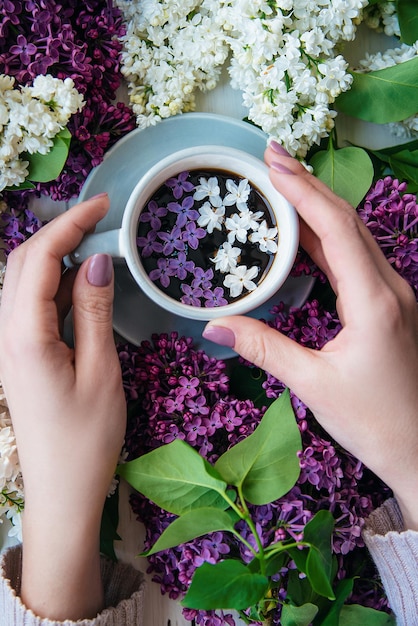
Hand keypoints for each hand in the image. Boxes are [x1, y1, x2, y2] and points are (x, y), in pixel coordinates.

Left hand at [0, 195, 125, 618]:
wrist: (61, 489)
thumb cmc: (86, 437)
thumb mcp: (101, 371)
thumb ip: (94, 311)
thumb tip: (96, 260)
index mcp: (24, 336)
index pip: (38, 260)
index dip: (68, 224)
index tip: (101, 204)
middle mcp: (7, 335)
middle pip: (21, 264)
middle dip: (57, 232)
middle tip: (99, 219)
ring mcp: (11, 346)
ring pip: (23, 282)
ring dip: (55, 255)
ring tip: (95, 243)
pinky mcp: (21, 356)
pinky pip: (31, 306)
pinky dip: (55, 285)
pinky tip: (82, 284)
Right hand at [203, 146, 417, 530]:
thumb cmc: (376, 422)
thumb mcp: (314, 384)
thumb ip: (264, 348)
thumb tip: (214, 327)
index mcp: (374, 301)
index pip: (336, 228)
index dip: (303, 191)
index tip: (273, 163)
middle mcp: (389, 289)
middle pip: (347, 221)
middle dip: (308, 186)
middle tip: (270, 158)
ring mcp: (392, 296)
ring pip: (353, 237)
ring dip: (317, 208)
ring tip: (281, 185)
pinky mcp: (388, 307)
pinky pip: (354, 260)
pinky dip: (326, 239)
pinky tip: (302, 234)